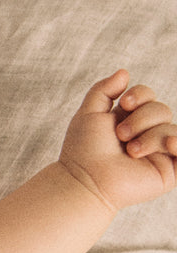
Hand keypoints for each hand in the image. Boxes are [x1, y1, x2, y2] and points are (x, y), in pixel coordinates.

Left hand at [58, 71, 176, 210]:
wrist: (87, 180)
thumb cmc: (84, 149)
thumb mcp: (89, 112)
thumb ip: (104, 89)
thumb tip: (125, 72)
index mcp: (129, 118)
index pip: (148, 95)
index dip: (140, 95)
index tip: (123, 104)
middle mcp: (146, 133)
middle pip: (161, 109)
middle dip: (141, 119)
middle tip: (120, 135)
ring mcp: (159, 151)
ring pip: (171, 129)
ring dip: (149, 137)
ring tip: (131, 151)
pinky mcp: (169, 170)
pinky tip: (170, 145)